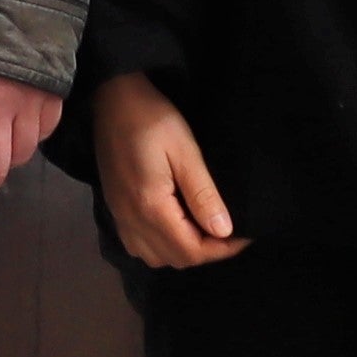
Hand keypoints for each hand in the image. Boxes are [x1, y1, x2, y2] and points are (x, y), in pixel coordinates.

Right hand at [92, 76, 243, 268]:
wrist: (112, 97)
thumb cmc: (153, 118)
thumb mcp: (185, 151)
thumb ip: (203, 195)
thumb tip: (224, 231)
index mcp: (151, 207)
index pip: (191, 250)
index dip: (222, 250)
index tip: (245, 236)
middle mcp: (132, 220)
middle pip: (174, 258)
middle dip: (206, 251)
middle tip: (228, 231)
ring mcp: (120, 217)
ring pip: (155, 257)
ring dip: (183, 251)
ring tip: (203, 229)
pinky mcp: (114, 209)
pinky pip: (138, 246)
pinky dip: (160, 246)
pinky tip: (175, 226)